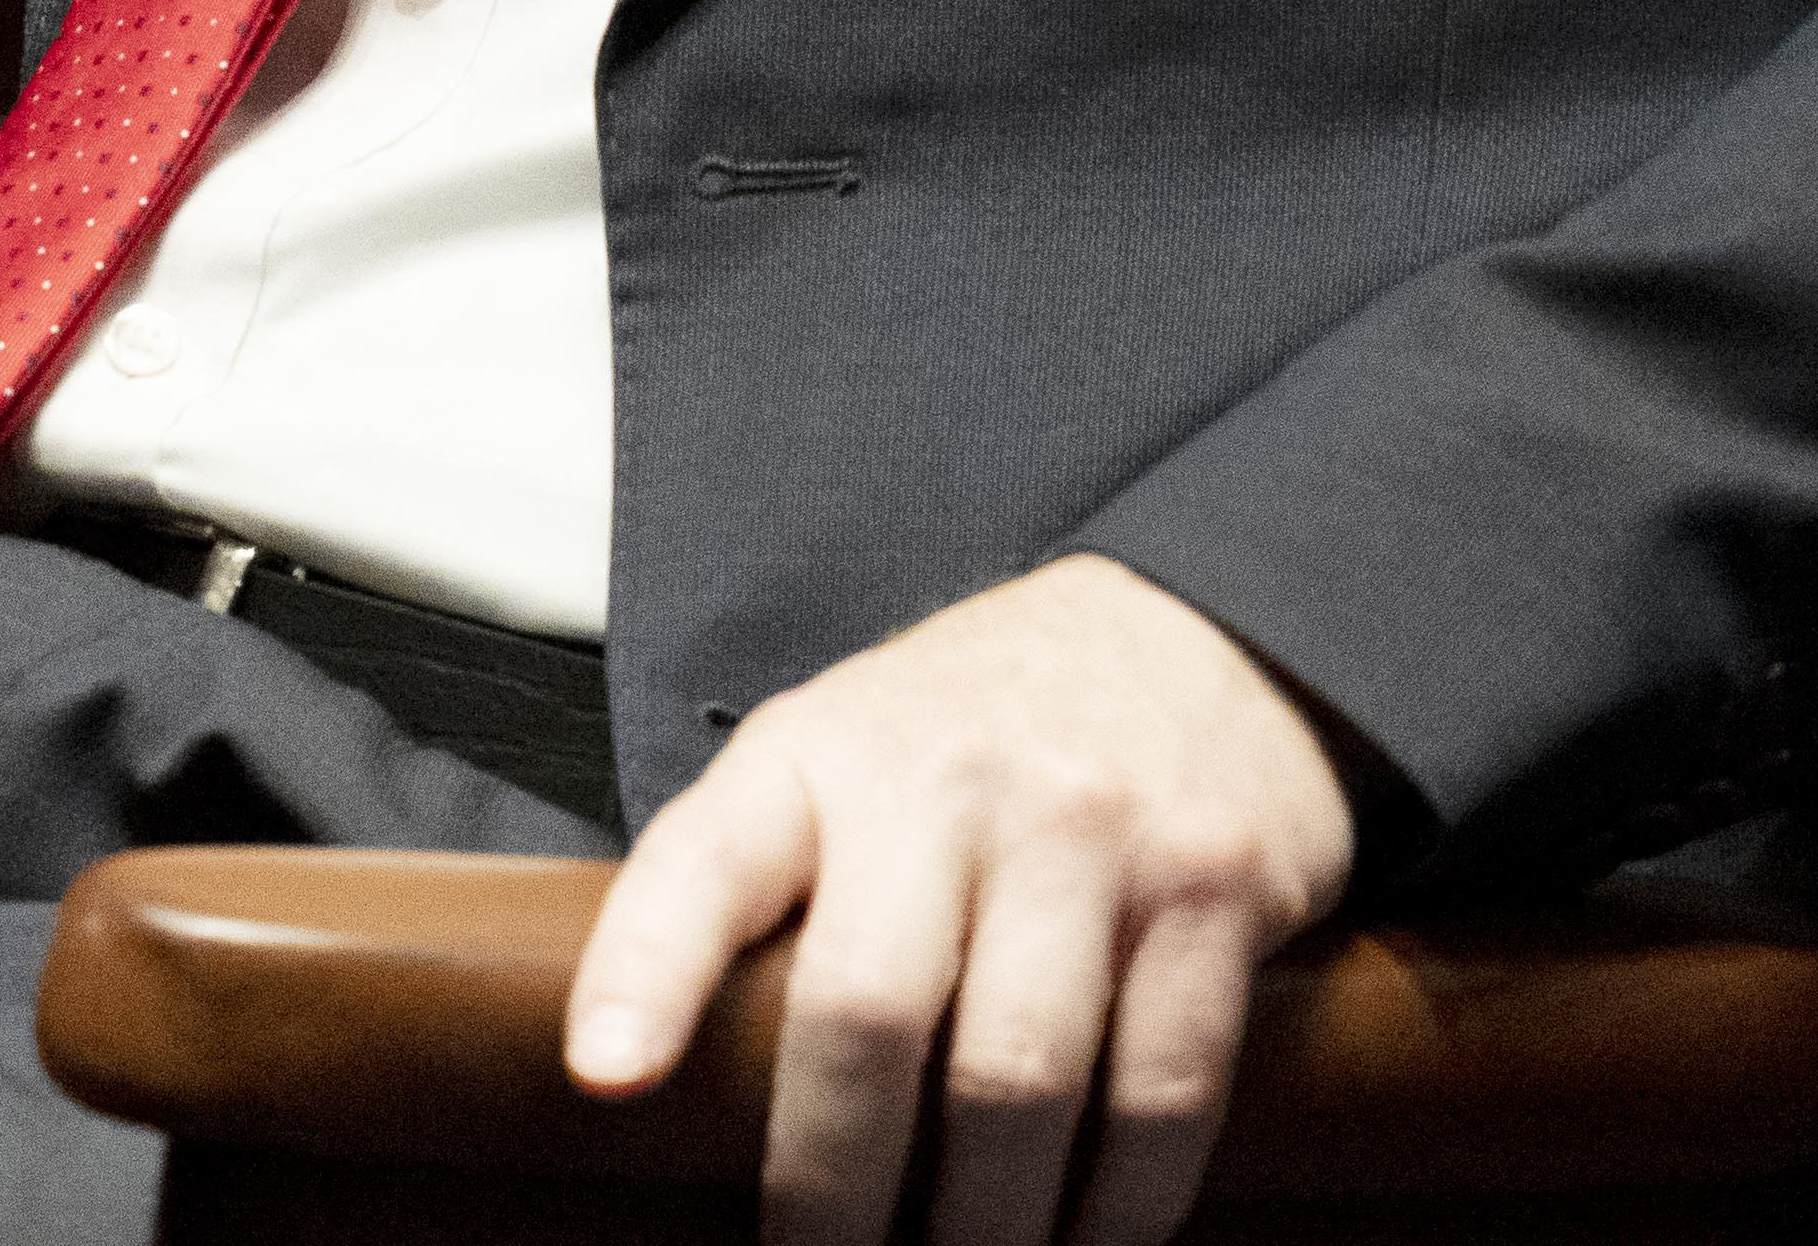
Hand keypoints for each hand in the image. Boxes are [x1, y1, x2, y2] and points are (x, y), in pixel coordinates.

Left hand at [561, 556, 1358, 1245]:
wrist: (1193, 632)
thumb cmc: (978, 731)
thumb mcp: (844, 752)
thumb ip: (770, 883)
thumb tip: (673, 1082)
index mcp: (819, 754)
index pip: (706, 862)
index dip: (646, 974)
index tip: (605, 1077)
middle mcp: (946, 782)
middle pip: (866, 1011)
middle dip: (833, 1186)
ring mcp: (1087, 832)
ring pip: (1016, 1080)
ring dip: (983, 1228)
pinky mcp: (1212, 889)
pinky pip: (1161, 1091)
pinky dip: (1119, 1207)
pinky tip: (1082, 1245)